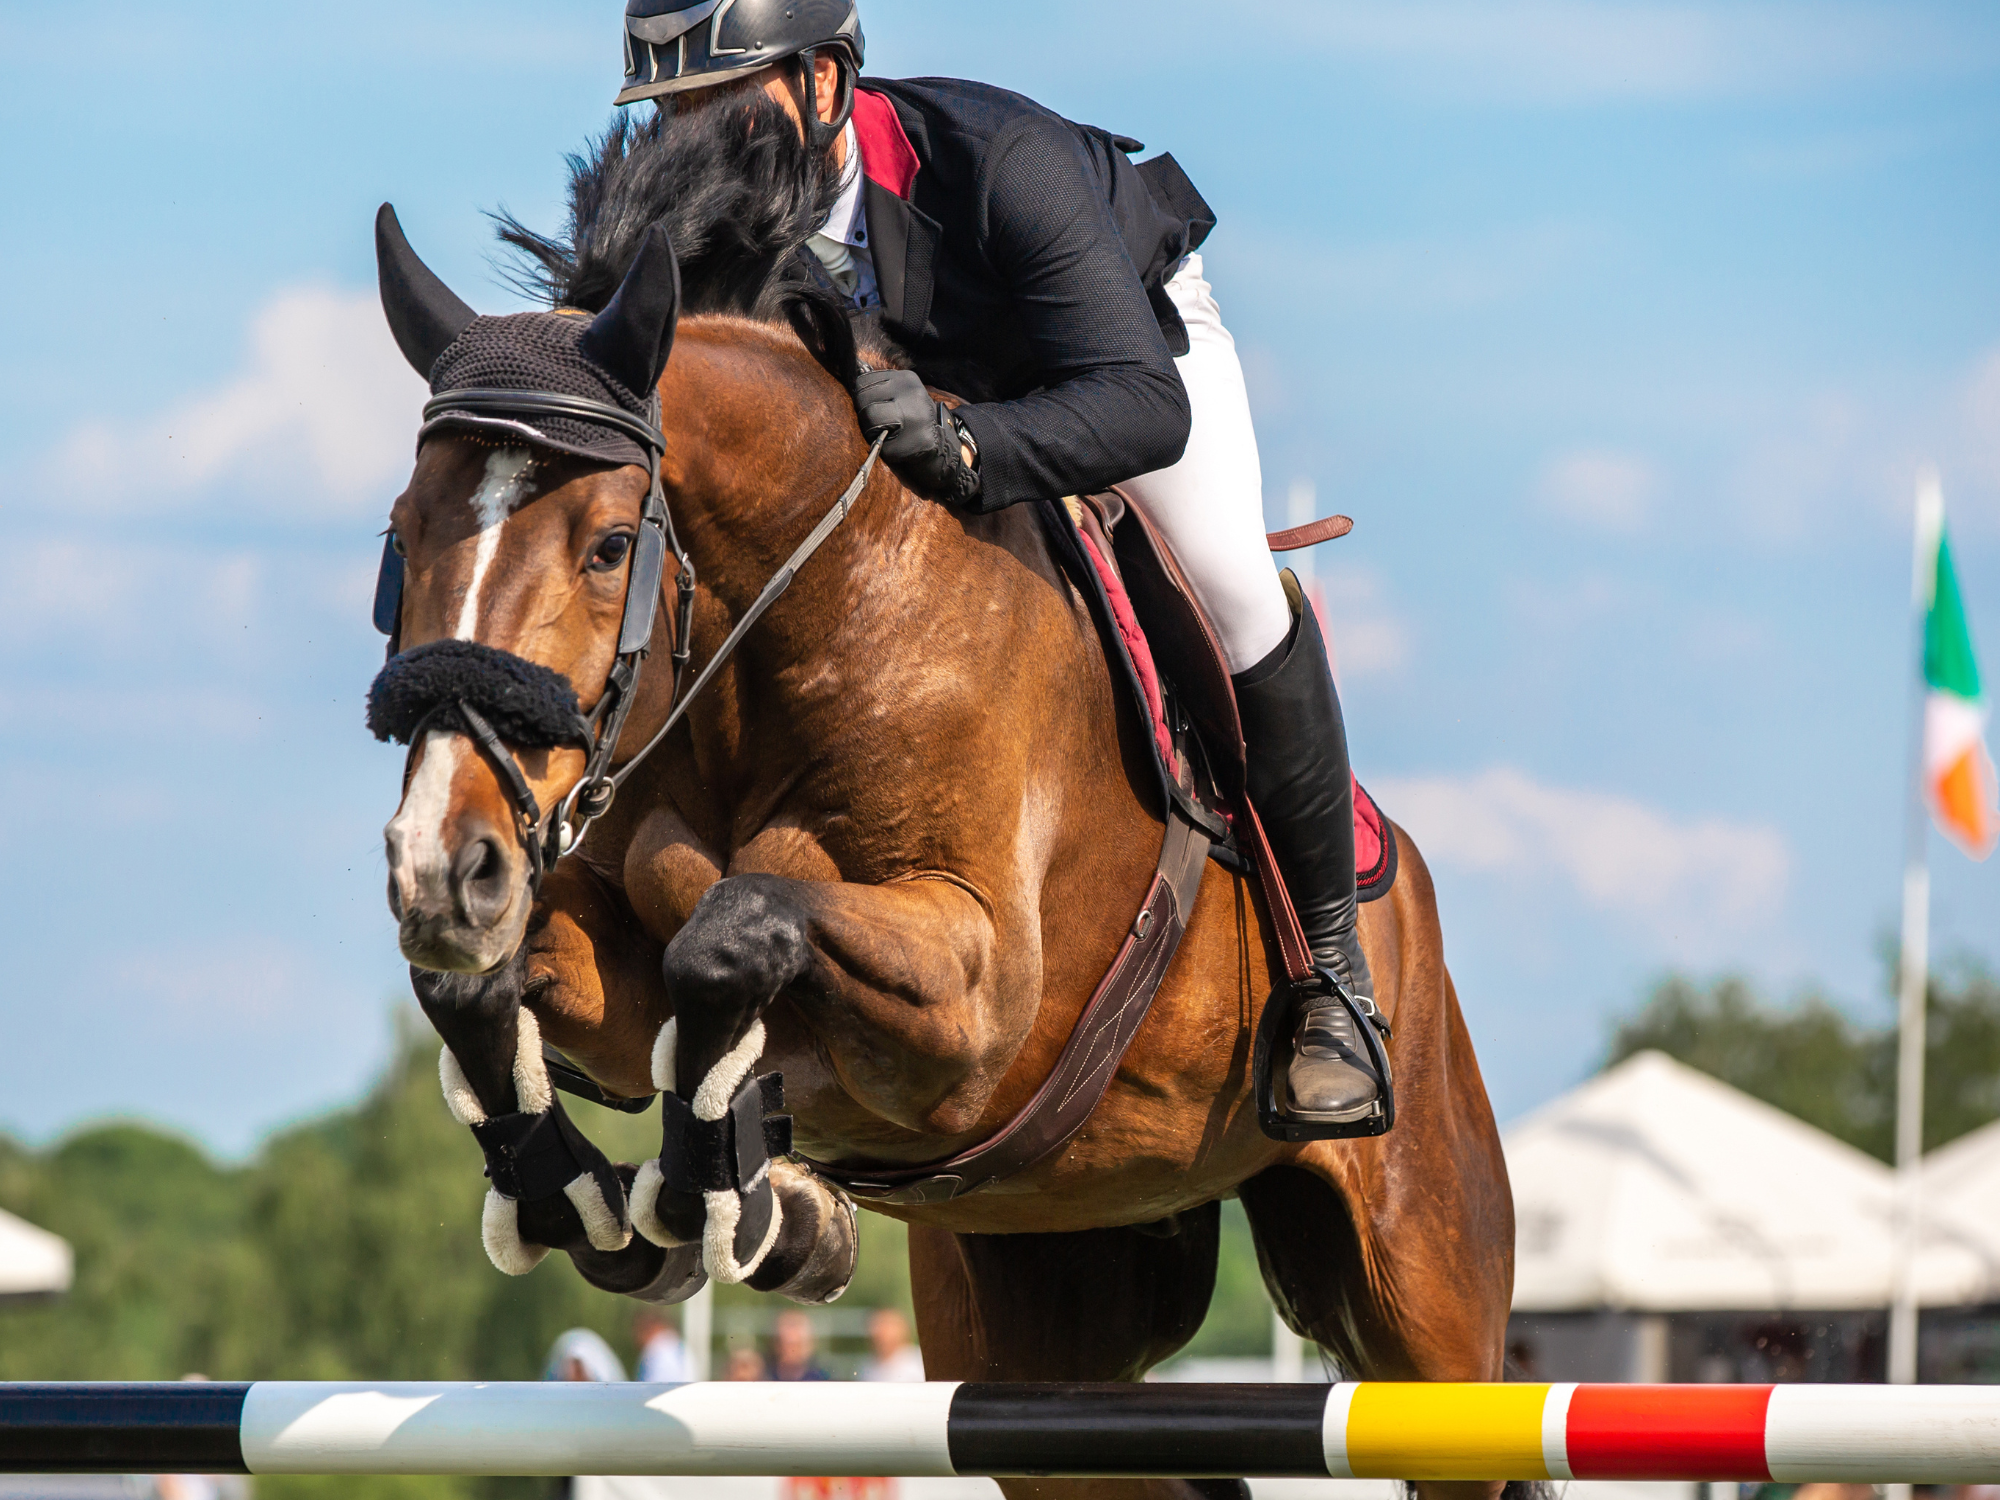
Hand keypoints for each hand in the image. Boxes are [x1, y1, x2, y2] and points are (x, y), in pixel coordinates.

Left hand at [851, 368, 981, 507]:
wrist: (940, 447)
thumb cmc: (910, 420)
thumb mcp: (899, 395)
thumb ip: (879, 385)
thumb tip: (856, 367)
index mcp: (907, 379)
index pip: (863, 382)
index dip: (861, 398)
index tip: (874, 407)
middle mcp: (913, 393)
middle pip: (863, 400)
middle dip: (865, 414)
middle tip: (879, 424)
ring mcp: (916, 417)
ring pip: (870, 419)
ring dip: (871, 431)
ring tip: (886, 434)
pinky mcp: (916, 441)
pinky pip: (881, 444)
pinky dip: (883, 449)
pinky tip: (897, 446)